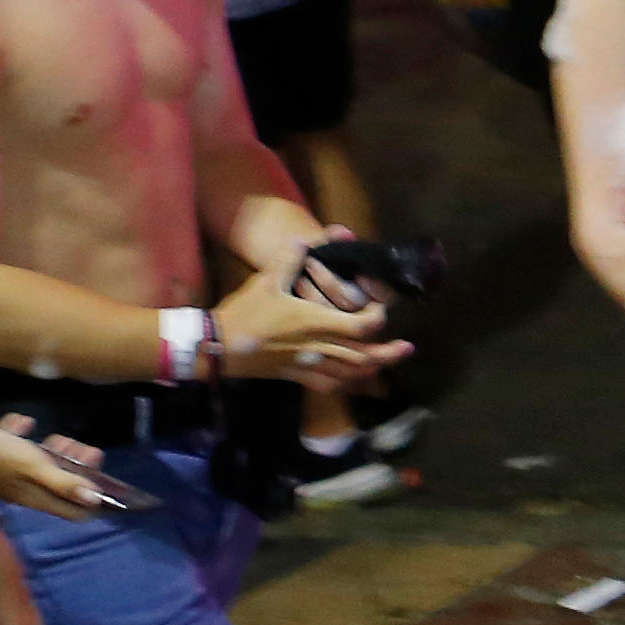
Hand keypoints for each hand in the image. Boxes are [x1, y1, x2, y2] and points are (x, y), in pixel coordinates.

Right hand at [0, 416, 113, 518]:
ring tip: (59, 437)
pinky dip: (21, 436)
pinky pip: (13, 448)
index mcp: (36, 497)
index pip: (72, 510)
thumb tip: (95, 500)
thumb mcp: (32, 467)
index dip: (92, 496)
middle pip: (58, 484)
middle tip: (83, 447)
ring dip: (53, 451)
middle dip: (75, 468)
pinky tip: (22, 422)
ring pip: (38, 466)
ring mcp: (7, 475)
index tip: (102, 475)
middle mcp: (24, 490)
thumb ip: (62, 482)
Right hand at [215, 246, 408, 384]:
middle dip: (388, 354)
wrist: (218, 346)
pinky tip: (349, 380)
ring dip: (371, 370)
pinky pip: (325, 385)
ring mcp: (307, 365)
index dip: (377, 318)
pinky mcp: (295, 376)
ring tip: (385, 364)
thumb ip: (290, 259)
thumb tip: (305, 239)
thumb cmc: (245, 313)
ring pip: (348, 374)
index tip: (382, 309)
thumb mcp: (266, 279)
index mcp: (315, 323)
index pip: (361, 326)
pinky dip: (343, 383)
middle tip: (406, 349)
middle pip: (363, 357)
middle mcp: (318, 347)